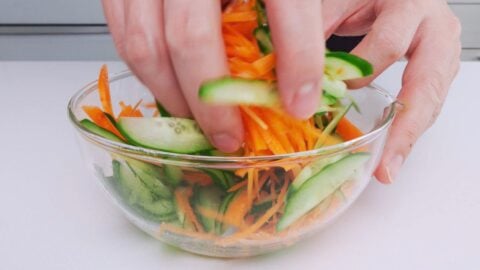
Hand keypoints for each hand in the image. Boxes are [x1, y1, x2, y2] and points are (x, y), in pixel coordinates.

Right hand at [101, 0, 325, 151]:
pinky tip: (171, 90)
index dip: (298, 60)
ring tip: (200, 123)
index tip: (301, 104)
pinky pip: (122, 36)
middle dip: (214, 103)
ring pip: (147, 46)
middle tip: (233, 137)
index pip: (286, 4)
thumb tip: (305, 77)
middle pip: (193, 39)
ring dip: (174, 98)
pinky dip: (147, 73)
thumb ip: (294, 15)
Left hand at [321, 0, 460, 182]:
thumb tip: (293, 78)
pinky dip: (412, 124)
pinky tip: (396, 146)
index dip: (359, 72)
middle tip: (388, 161)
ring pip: (434, 96)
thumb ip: (317, 32)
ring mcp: (442, 48)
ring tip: (391, 164)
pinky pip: (429, 99)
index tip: (332, 94)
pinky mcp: (438, 64)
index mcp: (410, 3)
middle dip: (407, 125)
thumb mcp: (336, 3)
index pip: (388, 44)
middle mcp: (435, 26)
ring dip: (412, 133)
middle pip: (428, 81)